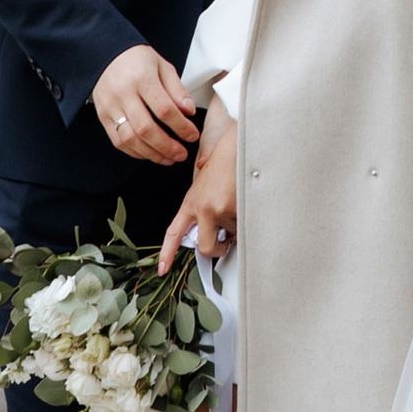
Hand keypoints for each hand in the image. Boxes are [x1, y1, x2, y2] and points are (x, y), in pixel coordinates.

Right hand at [92, 42, 200, 165]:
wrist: (105, 54)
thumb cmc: (137, 59)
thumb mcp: (162, 66)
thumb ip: (177, 89)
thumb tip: (189, 112)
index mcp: (142, 79)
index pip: (164, 109)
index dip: (181, 126)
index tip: (192, 135)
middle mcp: (123, 94)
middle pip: (146, 129)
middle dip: (167, 146)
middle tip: (181, 154)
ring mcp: (110, 107)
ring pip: (130, 139)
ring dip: (152, 154)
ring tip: (168, 158)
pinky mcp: (102, 117)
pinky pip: (118, 141)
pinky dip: (135, 152)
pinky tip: (150, 153)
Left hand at [159, 110, 238, 274]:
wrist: (240, 143)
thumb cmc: (227, 156)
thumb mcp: (206, 178)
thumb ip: (204, 196)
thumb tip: (214, 209)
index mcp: (191, 202)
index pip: (174, 233)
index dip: (167, 254)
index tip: (163, 268)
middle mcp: (202, 208)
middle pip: (206, 247)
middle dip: (219, 248)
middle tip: (226, 239)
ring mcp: (219, 210)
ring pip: (232, 235)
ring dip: (238, 225)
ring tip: (239, 202)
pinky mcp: (236, 210)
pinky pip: (245, 226)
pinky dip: (249, 218)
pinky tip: (247, 200)